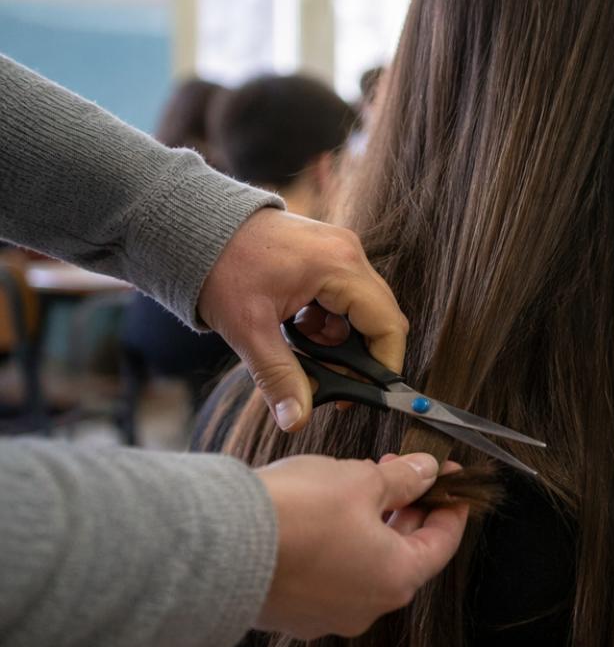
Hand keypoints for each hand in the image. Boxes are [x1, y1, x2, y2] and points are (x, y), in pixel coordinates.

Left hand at [197, 209, 406, 431]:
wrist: (193, 225)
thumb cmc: (219, 266)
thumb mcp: (249, 328)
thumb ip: (278, 376)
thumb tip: (295, 421)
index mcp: (340, 266)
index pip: (388, 326)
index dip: (384, 366)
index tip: (365, 395)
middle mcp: (349, 254)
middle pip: (378, 319)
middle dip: (357, 356)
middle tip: (328, 381)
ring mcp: (340, 250)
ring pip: (360, 311)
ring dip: (337, 340)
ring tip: (299, 350)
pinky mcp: (326, 254)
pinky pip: (343, 297)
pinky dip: (326, 322)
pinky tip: (294, 329)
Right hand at [254, 453, 467, 638]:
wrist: (215, 548)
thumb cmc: (295, 515)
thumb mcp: (360, 481)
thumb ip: (402, 478)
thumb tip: (427, 471)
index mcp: (396, 579)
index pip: (442, 544)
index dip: (450, 506)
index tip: (451, 481)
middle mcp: (366, 608)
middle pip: (403, 555)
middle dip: (406, 509)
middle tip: (402, 472)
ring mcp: (325, 616)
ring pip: (363, 565)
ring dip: (370, 526)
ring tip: (358, 483)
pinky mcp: (290, 614)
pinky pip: (327, 576)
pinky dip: (336, 546)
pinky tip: (322, 514)